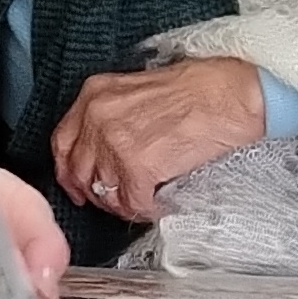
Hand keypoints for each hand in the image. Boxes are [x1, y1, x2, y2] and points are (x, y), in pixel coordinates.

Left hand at [51, 57, 266, 222]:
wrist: (234, 94)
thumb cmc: (200, 89)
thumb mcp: (139, 91)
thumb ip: (113, 117)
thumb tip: (103, 153)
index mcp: (94, 94)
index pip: (63, 142)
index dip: (70, 170)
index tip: (79, 184)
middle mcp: (97, 117)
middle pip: (79, 172)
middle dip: (96, 192)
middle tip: (116, 199)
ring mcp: (115, 143)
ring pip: (105, 193)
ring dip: (123, 203)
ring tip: (144, 200)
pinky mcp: (138, 168)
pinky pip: (132, 204)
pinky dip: (146, 209)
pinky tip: (160, 201)